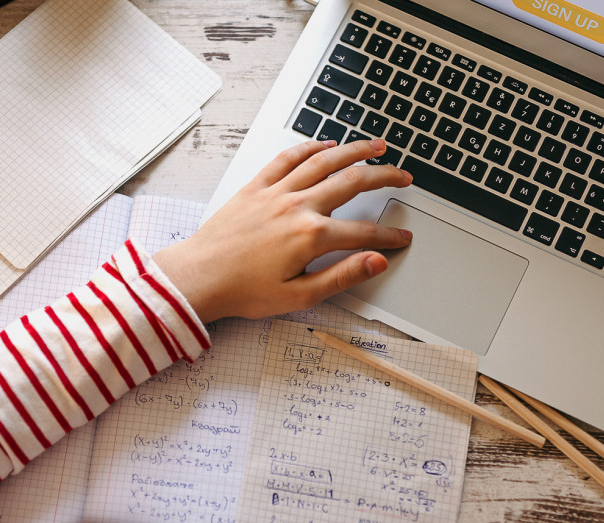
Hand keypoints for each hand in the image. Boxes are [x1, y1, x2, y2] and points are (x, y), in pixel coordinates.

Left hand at [152, 139, 411, 321]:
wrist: (199, 277)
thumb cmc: (243, 291)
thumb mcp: (300, 295)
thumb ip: (342, 276)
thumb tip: (376, 261)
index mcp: (311, 236)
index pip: (364, 232)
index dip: (389, 236)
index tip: (403, 238)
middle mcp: (297, 206)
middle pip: (351, 183)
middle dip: (384, 177)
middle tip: (403, 176)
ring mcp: (276, 192)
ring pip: (324, 161)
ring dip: (354, 150)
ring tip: (376, 146)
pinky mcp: (256, 186)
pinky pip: (287, 158)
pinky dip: (309, 148)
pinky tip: (325, 144)